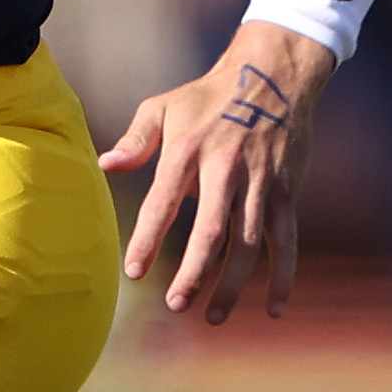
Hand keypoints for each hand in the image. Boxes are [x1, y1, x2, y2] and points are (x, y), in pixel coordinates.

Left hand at [101, 23, 335, 323]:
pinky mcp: (286, 192)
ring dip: (232, 284)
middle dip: (193, 273)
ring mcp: (260, 183)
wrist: (274, 74)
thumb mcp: (164, 106)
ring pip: (247, 244)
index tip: (133, 272)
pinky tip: (274, 308)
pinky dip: (283, 277)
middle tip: (177, 304)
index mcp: (188, 149)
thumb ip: (135, 139)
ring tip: (214, 316)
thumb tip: (105, 165)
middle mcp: (225, 168)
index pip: (162, 202)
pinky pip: (286, 241)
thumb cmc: (209, 96)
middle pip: (210, 232)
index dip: (146, 240)